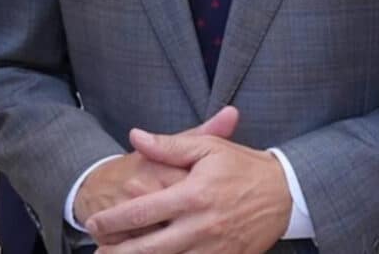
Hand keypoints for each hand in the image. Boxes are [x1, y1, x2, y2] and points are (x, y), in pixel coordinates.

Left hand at [86, 115, 291, 253]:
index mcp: (192, 195)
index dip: (113, 220)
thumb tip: (135, 136)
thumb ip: (169, 145)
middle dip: (118, 252)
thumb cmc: (242, 166)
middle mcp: (200, 227)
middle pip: (148, 248)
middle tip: (96, 250)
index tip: (93, 223)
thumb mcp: (207, 148)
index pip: (142, 211)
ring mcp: (213, 249)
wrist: (284, 193)